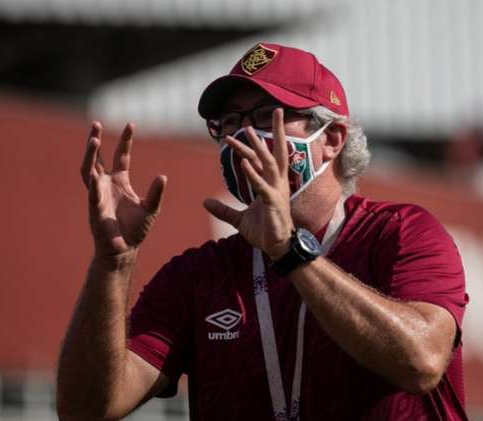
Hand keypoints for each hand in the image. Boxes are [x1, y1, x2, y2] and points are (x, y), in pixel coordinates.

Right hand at [80, 122, 166, 259]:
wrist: (124, 249)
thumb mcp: (151, 208)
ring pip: (88, 170)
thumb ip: (156, 193)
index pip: (121, 156)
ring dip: (90, 155)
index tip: (130, 124)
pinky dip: (93, 185)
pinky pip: (92, 194)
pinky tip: (95, 176)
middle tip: (96, 123)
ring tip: (93, 140)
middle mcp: (106, 185)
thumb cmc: (136, 229)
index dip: (125, 141)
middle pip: (98, 158)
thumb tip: (163, 177)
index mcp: (120, 182)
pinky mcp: (94, 208)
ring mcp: (97, 195)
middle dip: (95, 141)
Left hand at [204, 109, 293, 259]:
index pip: (265, 158)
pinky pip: (261, 184)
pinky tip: (243, 162)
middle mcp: (277, 183)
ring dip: (256, 147)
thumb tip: (205, 202)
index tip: (247, 129)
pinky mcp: (272, 202)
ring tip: (247, 132)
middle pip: (275, 151)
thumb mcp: (239, 219)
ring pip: (267, 163)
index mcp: (272, 184)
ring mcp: (276, 191)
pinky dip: (252, 173)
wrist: (277, 248)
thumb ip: (223, 209)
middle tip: (276, 110)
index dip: (256, 143)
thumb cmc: (265, 232)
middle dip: (277, 130)